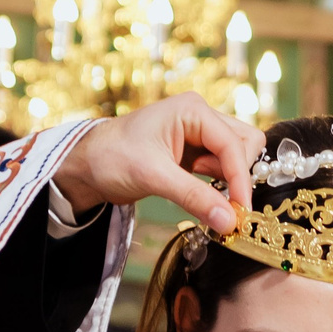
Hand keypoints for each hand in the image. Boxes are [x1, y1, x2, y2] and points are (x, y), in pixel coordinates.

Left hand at [50, 95, 263, 233]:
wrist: (87, 165)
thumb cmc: (112, 158)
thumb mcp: (153, 177)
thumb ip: (194, 197)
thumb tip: (229, 221)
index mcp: (192, 110)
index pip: (233, 143)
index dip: (240, 177)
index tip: (241, 210)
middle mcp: (200, 117)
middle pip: (245, 143)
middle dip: (239, 174)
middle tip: (227, 203)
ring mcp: (199, 134)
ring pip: (236, 156)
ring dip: (229, 180)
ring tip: (207, 199)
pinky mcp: (195, 153)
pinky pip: (221, 167)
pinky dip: (220, 185)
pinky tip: (205, 198)